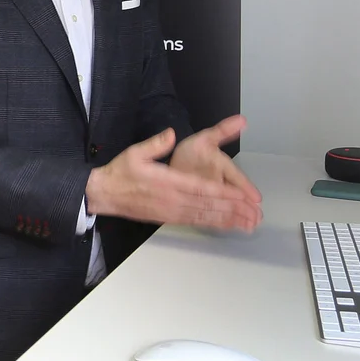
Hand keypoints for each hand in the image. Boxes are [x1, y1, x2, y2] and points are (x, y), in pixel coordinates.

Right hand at [84, 126, 260, 231]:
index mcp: (167, 182)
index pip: (200, 188)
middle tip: (254, 212)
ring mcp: (171, 212)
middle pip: (208, 205)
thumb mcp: (135, 153)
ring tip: (248, 222)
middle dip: (232, 209)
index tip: (240, 195)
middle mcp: (173, 200)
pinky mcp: (169, 218)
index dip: (222, 193)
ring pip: (204, 216)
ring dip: (227, 220)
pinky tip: (227, 225)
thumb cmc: (121, 172)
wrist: (105, 195)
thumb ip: (155, 144)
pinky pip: (196, 222)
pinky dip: (213, 224)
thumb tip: (171, 134)